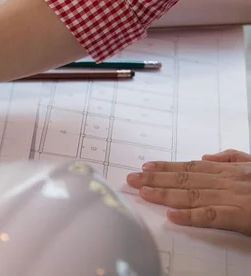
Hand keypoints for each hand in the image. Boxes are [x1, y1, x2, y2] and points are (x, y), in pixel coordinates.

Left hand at [126, 149, 250, 235]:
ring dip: (165, 194)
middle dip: (155, 178)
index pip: (190, 167)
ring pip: (192, 195)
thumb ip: (232, 158)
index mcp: (230, 171)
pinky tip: (172, 215)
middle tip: (130, 178)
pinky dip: (191, 216)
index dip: (165, 166)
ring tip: (143, 192)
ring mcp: (234, 197)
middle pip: (184, 179)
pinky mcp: (242, 216)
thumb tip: (205, 155)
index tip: (144, 166)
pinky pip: (212, 216)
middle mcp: (228, 181)